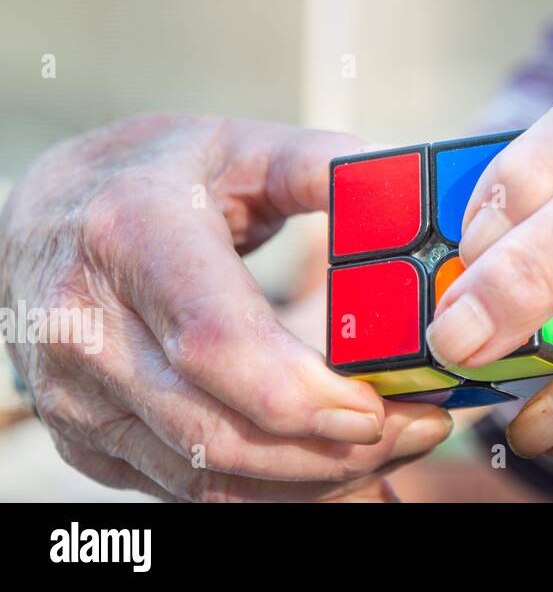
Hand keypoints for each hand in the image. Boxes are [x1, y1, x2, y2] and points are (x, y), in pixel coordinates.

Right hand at [0, 115, 451, 500]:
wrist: (51, 209)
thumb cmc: (161, 173)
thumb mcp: (241, 145)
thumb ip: (326, 166)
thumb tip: (410, 192)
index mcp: (132, 235)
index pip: (214, 342)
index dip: (301, 391)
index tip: (381, 405)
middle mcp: (87, 325)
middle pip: (216, 430)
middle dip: (331, 449)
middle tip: (419, 428)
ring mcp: (75, 394)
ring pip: (205, 475)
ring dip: (313, 478)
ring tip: (395, 447)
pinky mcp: (84, 437)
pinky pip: (186, 489)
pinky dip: (271, 489)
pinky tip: (335, 464)